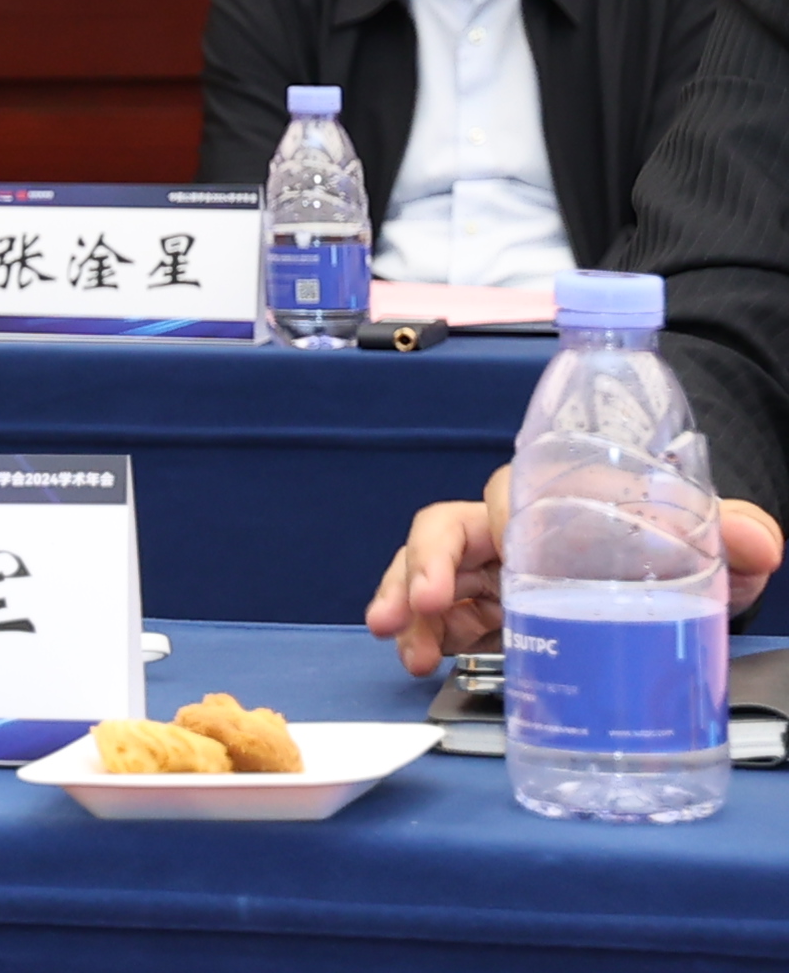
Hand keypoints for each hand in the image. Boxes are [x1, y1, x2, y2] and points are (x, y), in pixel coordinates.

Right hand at [366, 465, 786, 672]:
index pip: (512, 493)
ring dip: (404, 598)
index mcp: (557, 500)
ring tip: (397, 639)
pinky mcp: (487, 610)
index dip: (500, 519)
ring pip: (429, 568)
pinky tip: (418, 656)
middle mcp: (513, 528)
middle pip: (449, 527)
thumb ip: (738, 534)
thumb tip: (759, 543)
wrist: (667, 577)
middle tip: (420, 601)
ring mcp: (494, 571)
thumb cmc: (677, 549)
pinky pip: (439, 612)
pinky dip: (420, 631)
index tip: (506, 550)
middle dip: (423, 560)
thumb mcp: (711, 545)